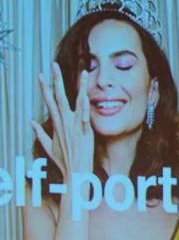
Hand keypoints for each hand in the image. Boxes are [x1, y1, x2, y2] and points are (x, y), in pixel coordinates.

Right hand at [31, 63, 92, 179]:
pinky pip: (85, 119)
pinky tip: (86, 99)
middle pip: (59, 97)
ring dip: (80, 87)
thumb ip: (40, 134)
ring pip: (76, 103)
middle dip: (56, 80)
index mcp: (57, 124)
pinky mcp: (85, 134)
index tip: (41, 74)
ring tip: (84, 73)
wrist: (74, 174)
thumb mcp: (49, 147)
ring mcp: (74, 128)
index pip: (49, 101)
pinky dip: (85, 110)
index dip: (45, 88)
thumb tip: (31, 123)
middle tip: (53, 65)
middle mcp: (64, 123)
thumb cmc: (64, 162)